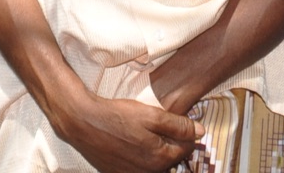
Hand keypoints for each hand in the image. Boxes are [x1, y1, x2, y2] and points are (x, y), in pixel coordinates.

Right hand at [52, 87, 203, 172]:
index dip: (186, 134)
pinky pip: (137, 168)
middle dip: (171, 144)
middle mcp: (148, 172)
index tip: (181, 123)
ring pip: (154, 165)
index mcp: (160, 158)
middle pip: (170, 159)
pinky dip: (139, 158)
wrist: (83, 122)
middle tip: (161, 127)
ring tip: (145, 134)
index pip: (186, 149)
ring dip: (155, 152)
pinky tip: (131, 143)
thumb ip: (178, 125)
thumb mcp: (151, 115)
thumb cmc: (116, 116)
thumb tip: (200, 132)